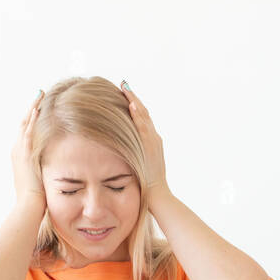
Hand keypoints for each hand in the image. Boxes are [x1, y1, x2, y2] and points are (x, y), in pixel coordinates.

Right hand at [11, 89, 46, 207]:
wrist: (29, 205)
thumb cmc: (37, 198)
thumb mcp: (41, 179)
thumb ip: (47, 170)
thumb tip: (57, 167)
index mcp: (21, 155)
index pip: (28, 131)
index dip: (33, 118)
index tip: (41, 106)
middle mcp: (17, 150)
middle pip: (25, 123)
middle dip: (32, 108)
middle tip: (40, 93)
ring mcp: (19, 150)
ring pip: (25, 123)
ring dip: (32, 108)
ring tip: (40, 95)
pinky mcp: (24, 153)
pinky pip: (28, 131)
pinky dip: (32, 119)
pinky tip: (38, 108)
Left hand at [119, 81, 168, 195]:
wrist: (158, 195)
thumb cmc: (147, 185)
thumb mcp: (138, 167)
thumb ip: (132, 155)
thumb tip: (120, 151)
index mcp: (152, 142)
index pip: (142, 119)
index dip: (134, 106)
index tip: (125, 95)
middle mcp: (154, 138)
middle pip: (144, 113)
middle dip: (133, 98)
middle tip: (123, 84)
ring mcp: (154, 141)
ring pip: (144, 116)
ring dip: (135, 101)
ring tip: (125, 88)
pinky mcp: (151, 145)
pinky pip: (143, 126)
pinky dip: (138, 114)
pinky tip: (130, 104)